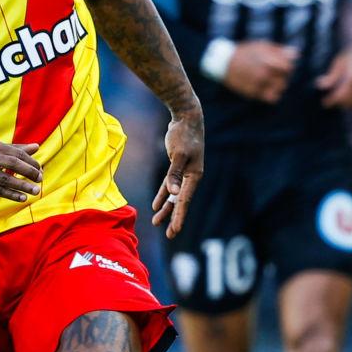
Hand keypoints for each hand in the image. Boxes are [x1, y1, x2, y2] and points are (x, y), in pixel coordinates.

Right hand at [0, 141, 41, 202]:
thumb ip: (16, 149)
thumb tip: (37, 147)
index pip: (17, 153)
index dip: (30, 162)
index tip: (40, 170)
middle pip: (13, 163)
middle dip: (29, 172)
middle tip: (40, 179)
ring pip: (6, 179)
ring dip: (22, 186)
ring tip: (35, 191)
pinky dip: (11, 195)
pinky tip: (22, 198)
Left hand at [151, 108, 203, 237]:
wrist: (187, 116)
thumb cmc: (184, 134)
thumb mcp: (178, 154)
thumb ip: (174, 174)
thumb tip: (172, 193)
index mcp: (195, 176)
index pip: (184, 201)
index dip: (179, 217)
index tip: (174, 231)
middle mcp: (191, 177)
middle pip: (181, 202)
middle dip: (173, 218)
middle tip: (168, 235)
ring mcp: (185, 172)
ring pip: (174, 195)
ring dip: (166, 208)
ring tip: (157, 222)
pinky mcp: (177, 166)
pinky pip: (169, 185)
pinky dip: (163, 194)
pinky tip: (156, 204)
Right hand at [222, 41, 297, 102]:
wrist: (224, 63)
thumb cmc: (245, 52)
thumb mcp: (262, 46)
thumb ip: (280, 51)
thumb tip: (296, 54)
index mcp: (268, 60)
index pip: (289, 67)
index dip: (287, 65)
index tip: (282, 64)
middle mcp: (264, 74)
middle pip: (285, 79)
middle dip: (283, 75)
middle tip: (276, 72)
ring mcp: (258, 84)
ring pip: (280, 90)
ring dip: (279, 85)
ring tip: (272, 80)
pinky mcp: (253, 93)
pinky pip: (271, 98)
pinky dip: (273, 94)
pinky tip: (268, 88)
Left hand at [317, 32, 351, 109]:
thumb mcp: (341, 61)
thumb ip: (331, 75)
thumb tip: (320, 85)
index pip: (340, 95)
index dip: (331, 101)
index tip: (324, 103)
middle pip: (347, 102)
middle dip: (338, 103)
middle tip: (331, 101)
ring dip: (347, 104)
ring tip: (340, 99)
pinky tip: (350, 99)